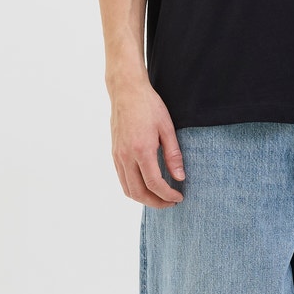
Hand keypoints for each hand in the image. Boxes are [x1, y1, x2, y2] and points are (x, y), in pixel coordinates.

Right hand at [109, 79, 186, 206]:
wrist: (126, 91)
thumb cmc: (149, 106)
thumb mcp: (167, 128)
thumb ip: (173, 155)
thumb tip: (180, 177)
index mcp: (141, 150)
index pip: (155, 184)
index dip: (168, 195)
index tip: (179, 196)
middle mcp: (126, 156)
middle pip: (139, 193)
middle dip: (156, 202)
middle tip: (171, 202)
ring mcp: (117, 156)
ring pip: (128, 189)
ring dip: (144, 199)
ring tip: (160, 197)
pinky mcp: (114, 153)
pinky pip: (122, 179)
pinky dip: (134, 188)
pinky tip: (147, 185)